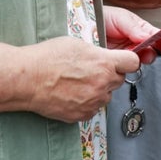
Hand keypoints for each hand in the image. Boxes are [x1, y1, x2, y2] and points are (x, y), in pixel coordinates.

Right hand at [0, 37, 140, 123]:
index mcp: (104, 63)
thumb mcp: (77, 44)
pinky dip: (86, 103)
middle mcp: (102, 84)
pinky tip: (72, 94)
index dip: (127, 61)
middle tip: (92, 70)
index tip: (122, 61)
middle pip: (119, 80)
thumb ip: (98, 53)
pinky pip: (92, 108)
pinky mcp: (82, 115)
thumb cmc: (48, 58)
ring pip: (106, 96)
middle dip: (110, 75)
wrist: (28, 79)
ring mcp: (93, 102)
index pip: (133, 63)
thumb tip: (106, 57)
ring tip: (78, 83)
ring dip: (98, 90)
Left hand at [104, 5, 160, 64]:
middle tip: (146, 53)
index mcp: (139, 28)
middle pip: (150, 51)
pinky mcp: (115, 62)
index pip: (156, 35)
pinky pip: (125, 67)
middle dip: (150, 54)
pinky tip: (121, 60)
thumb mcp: (120, 18)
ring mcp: (125, 53)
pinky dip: (125, 66)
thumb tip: (147, 37)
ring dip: (137, 60)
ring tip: (131, 54)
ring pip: (138, 61)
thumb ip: (134, 28)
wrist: (81, 24)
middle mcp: (134, 42)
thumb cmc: (101, 16)